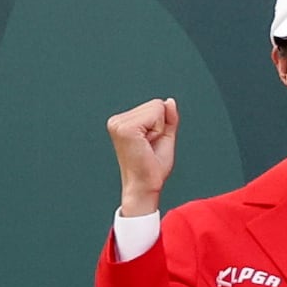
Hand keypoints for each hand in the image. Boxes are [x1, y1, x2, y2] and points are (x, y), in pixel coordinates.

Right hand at [103, 98, 178, 217]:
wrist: (145, 185)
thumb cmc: (153, 167)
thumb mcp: (164, 136)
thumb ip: (168, 118)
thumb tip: (169, 101)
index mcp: (122, 122)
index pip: (155, 106)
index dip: (161, 126)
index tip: (150, 144)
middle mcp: (116, 121)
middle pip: (156, 104)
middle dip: (160, 126)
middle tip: (149, 146)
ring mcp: (118, 124)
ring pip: (157, 108)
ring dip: (159, 129)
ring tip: (147, 147)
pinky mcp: (124, 128)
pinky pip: (156, 114)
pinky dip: (158, 131)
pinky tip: (146, 145)